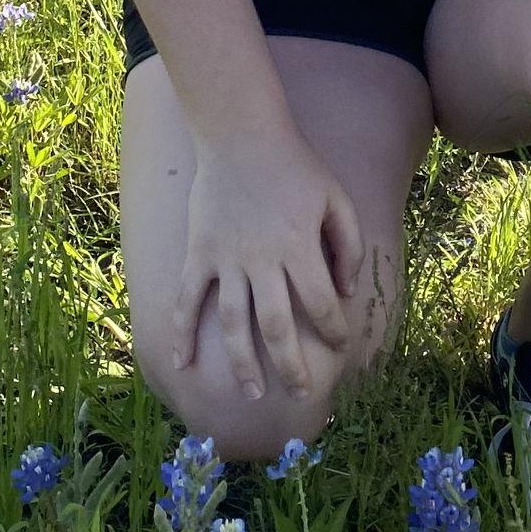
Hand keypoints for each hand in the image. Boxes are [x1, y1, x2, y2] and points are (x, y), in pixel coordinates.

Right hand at [174, 128, 364, 402]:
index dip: (334, 332)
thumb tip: (346, 293)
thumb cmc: (295, 166)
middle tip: (303, 396)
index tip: (340, 347)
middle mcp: (262, 260)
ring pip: (233, 323)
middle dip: (292, 367)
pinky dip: (182, 334)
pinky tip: (184, 364)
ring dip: (243, 363)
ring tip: (253, 394)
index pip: (321, 304)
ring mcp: (226, 259)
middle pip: (278, 327)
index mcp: (300, 246)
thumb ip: (348, 245)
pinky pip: (187, 300)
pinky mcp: (198, 253)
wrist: (241, 135)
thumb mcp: (336, 198)